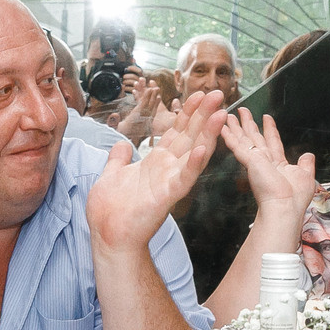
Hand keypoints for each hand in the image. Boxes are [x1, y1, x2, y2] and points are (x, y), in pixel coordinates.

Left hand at [89, 88, 226, 255]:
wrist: (109, 237)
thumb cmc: (111, 211)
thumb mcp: (112, 175)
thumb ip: (118, 159)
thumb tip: (121, 144)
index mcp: (156, 162)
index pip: (176, 132)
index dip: (188, 112)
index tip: (199, 94)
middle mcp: (167, 169)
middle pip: (189, 136)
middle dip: (203, 114)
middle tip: (218, 93)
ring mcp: (169, 182)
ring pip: (194, 152)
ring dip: (207, 133)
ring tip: (220, 114)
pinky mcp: (167, 196)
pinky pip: (184, 178)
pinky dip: (194, 164)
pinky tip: (203, 149)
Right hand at [220, 108, 317, 213]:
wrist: (284, 207)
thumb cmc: (294, 198)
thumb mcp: (306, 175)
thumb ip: (306, 164)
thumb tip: (308, 155)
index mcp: (278, 165)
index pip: (272, 142)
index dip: (270, 129)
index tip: (266, 118)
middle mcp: (265, 161)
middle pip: (254, 137)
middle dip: (248, 124)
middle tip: (242, 111)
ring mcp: (255, 161)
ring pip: (243, 139)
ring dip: (236, 126)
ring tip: (229, 114)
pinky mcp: (249, 161)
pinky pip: (237, 145)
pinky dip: (229, 136)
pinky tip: (223, 127)